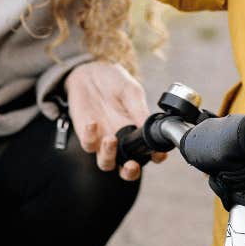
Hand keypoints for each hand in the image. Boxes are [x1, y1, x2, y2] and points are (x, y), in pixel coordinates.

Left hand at [65, 60, 165, 180]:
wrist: (88, 73)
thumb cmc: (113, 82)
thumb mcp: (130, 91)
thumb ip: (138, 109)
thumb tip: (149, 125)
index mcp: (137, 131)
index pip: (149, 151)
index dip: (156, 157)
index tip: (158, 154)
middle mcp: (122, 140)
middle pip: (127, 169)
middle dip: (130, 172)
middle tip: (132, 165)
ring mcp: (103, 140)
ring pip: (106, 163)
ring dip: (109, 156)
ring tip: (112, 139)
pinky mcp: (86, 135)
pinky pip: (88, 144)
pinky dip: (90, 137)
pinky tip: (93, 123)